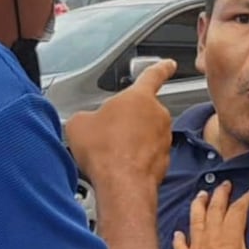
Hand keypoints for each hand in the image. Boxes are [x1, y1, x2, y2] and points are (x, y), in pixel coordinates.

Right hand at [64, 59, 175, 191]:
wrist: (121, 185)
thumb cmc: (104, 151)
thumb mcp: (78, 124)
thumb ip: (85, 116)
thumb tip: (85, 123)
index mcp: (138, 97)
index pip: (153, 75)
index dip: (161, 68)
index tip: (170, 64)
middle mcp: (157, 115)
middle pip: (142, 111)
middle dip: (127, 120)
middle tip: (108, 132)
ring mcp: (163, 139)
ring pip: (145, 135)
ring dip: (130, 141)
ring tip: (110, 153)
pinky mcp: (164, 161)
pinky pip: (147, 155)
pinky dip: (134, 159)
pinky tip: (118, 167)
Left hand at [173, 181, 248, 248]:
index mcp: (229, 239)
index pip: (237, 212)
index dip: (245, 200)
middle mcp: (211, 238)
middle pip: (215, 210)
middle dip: (220, 195)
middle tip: (224, 183)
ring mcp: (195, 248)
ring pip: (195, 221)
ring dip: (198, 206)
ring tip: (200, 194)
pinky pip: (181, 246)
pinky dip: (179, 239)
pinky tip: (177, 233)